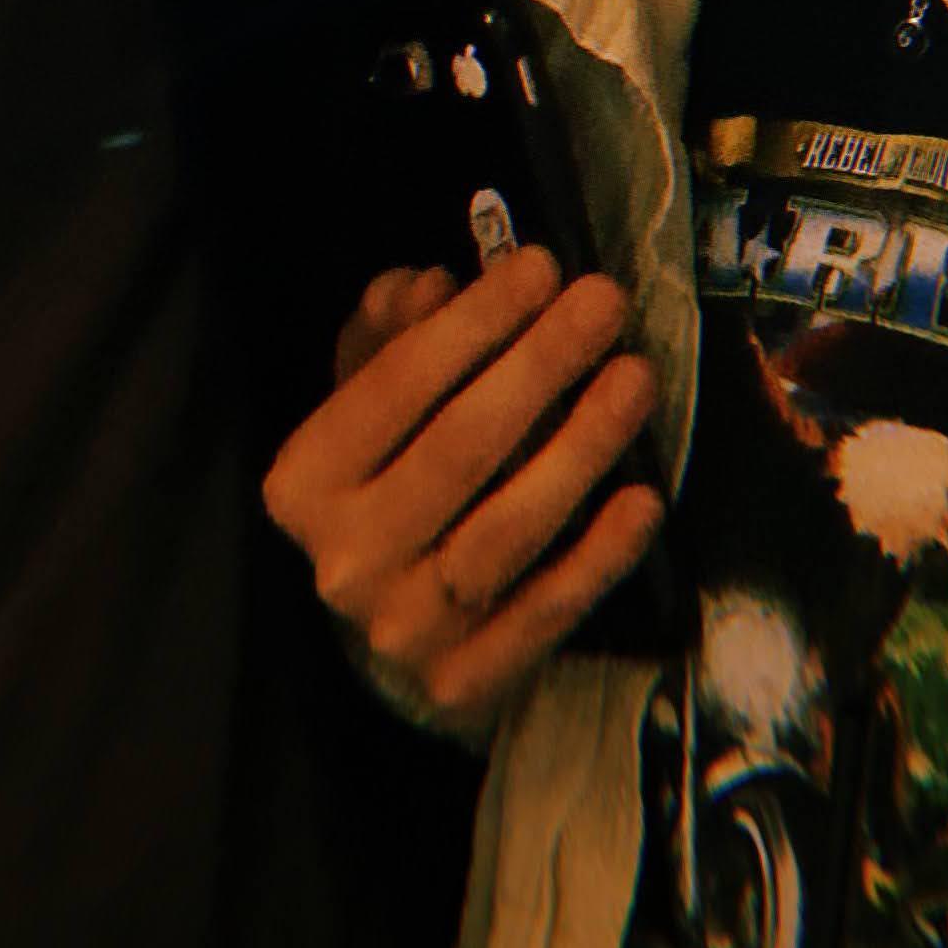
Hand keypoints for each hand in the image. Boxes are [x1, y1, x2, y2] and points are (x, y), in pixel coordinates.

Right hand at [261, 248, 663, 726]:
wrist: (391, 635)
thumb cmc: (388, 485)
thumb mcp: (367, 400)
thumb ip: (390, 334)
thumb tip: (433, 286)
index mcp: (304, 480)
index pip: (394, 388)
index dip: (472, 322)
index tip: (539, 265)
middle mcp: (344, 559)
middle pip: (458, 450)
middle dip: (539, 365)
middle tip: (604, 303)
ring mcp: (404, 629)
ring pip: (507, 529)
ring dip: (581, 446)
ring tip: (635, 378)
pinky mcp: (465, 682)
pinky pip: (545, 610)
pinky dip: (598, 554)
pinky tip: (642, 497)